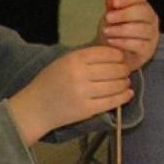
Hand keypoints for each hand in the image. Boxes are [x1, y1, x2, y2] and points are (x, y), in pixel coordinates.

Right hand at [7, 45, 133, 143]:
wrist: (35, 108)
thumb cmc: (49, 83)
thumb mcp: (63, 62)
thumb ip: (85, 58)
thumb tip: (114, 55)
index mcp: (73, 60)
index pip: (106, 53)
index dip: (118, 55)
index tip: (121, 58)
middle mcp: (79, 75)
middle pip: (114, 69)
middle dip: (124, 69)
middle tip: (126, 71)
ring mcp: (84, 93)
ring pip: (116, 85)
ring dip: (125, 83)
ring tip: (125, 82)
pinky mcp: (87, 110)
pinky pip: (112, 101)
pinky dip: (124, 97)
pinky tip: (128, 93)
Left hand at [98, 0, 158, 69]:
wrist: (112, 54)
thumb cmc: (113, 32)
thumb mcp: (110, 18)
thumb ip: (111, 9)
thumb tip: (111, 1)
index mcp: (142, 7)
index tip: (114, 2)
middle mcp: (151, 20)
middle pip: (143, 12)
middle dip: (124, 14)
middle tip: (108, 18)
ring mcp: (152, 35)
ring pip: (142, 29)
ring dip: (121, 29)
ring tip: (107, 31)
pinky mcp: (148, 50)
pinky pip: (139, 44)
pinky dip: (123, 42)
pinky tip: (112, 41)